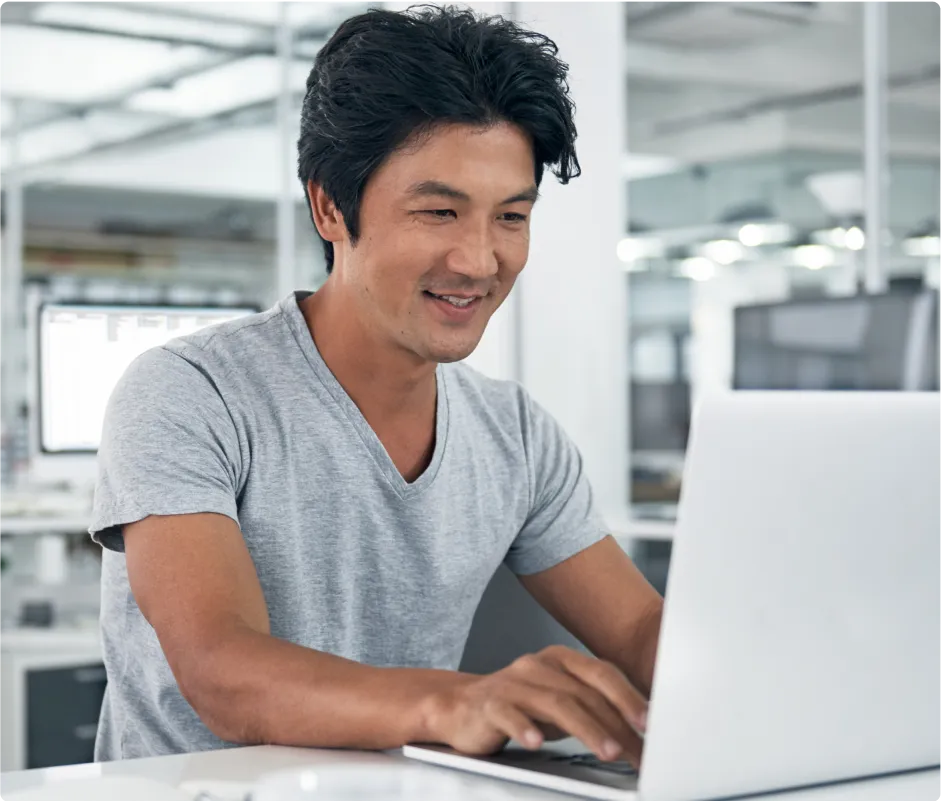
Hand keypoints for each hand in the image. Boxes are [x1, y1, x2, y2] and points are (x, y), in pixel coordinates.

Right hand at [420, 645, 647, 766]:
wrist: (460, 707)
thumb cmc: (520, 707)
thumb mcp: (559, 704)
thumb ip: (591, 708)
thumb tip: (638, 732)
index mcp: (559, 659)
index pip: (601, 674)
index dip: (628, 697)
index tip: (650, 723)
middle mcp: (537, 665)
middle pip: (583, 692)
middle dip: (615, 724)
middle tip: (636, 752)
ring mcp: (512, 683)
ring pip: (555, 703)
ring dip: (587, 729)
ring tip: (608, 752)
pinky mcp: (489, 704)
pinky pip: (509, 714)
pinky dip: (525, 728)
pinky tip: (537, 743)